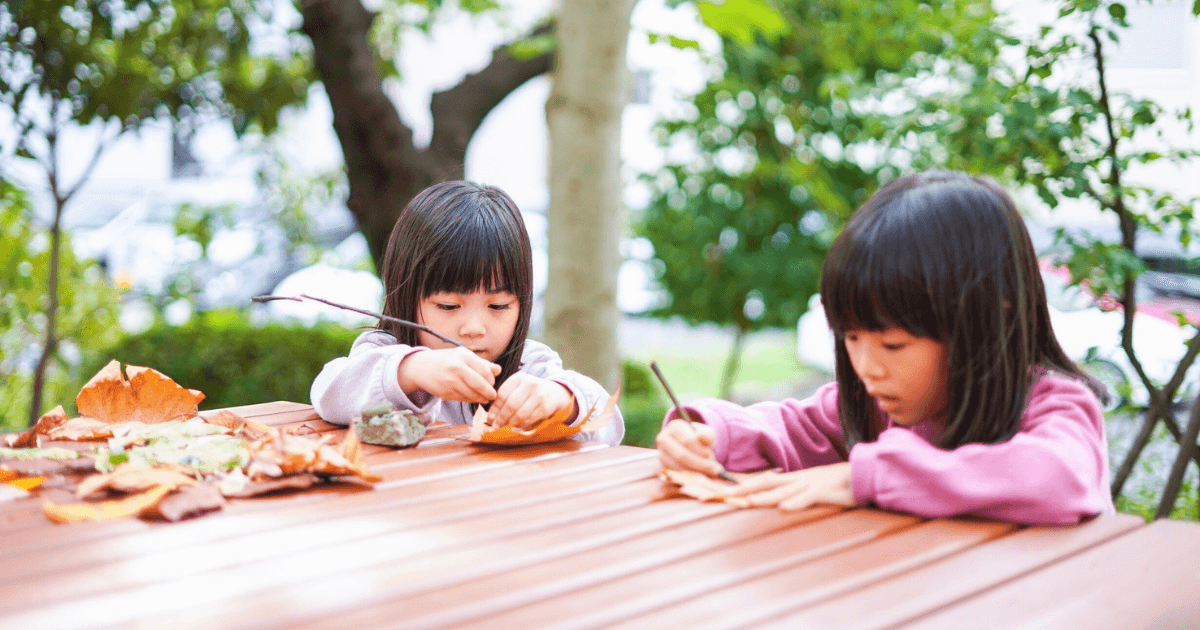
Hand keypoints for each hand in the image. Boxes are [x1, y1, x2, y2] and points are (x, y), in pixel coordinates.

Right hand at [397, 347, 500, 403]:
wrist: (421, 367)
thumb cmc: (446, 360)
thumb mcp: (463, 356)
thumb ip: (481, 363)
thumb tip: (498, 370)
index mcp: (463, 355)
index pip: (485, 371)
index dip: (492, 380)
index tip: (493, 383)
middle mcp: (456, 367)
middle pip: (480, 384)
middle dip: (490, 392)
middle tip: (493, 395)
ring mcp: (449, 381)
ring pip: (472, 394)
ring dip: (481, 398)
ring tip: (484, 398)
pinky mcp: (445, 393)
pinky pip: (463, 399)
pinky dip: (471, 400)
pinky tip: (473, 398)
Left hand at [488, 373, 575, 429]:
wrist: (554, 392)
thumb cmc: (530, 391)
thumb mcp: (518, 387)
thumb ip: (504, 396)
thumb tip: (490, 416)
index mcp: (519, 378)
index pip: (502, 394)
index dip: (494, 408)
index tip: (489, 418)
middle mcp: (529, 384)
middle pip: (510, 404)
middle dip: (501, 418)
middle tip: (495, 426)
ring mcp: (539, 395)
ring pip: (520, 414)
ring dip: (510, 423)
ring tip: (504, 426)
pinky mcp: (545, 407)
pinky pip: (529, 419)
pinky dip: (520, 425)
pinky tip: (515, 426)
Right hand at [656, 418, 724, 478]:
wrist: (691, 446)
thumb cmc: (700, 438)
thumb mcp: (707, 433)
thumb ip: (706, 435)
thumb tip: (701, 438)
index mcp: (674, 426)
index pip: (687, 441)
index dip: (701, 451)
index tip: (712, 457)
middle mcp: (663, 439)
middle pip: (681, 456)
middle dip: (700, 465)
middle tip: (715, 470)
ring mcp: (661, 453)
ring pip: (678, 468)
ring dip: (696, 472)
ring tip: (709, 471)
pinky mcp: (663, 466)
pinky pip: (676, 475)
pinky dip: (689, 477)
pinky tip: (700, 475)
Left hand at [723, 463, 854, 510]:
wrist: (863, 474)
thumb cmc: (837, 485)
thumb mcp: (812, 489)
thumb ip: (794, 494)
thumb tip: (776, 502)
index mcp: (793, 479)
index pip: (763, 480)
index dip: (743, 485)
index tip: (723, 491)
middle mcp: (798, 479)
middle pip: (766, 482)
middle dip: (744, 489)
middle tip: (723, 495)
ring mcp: (811, 484)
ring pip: (783, 490)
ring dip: (765, 496)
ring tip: (748, 502)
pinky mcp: (825, 491)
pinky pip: (808, 497)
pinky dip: (796, 503)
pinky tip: (784, 509)